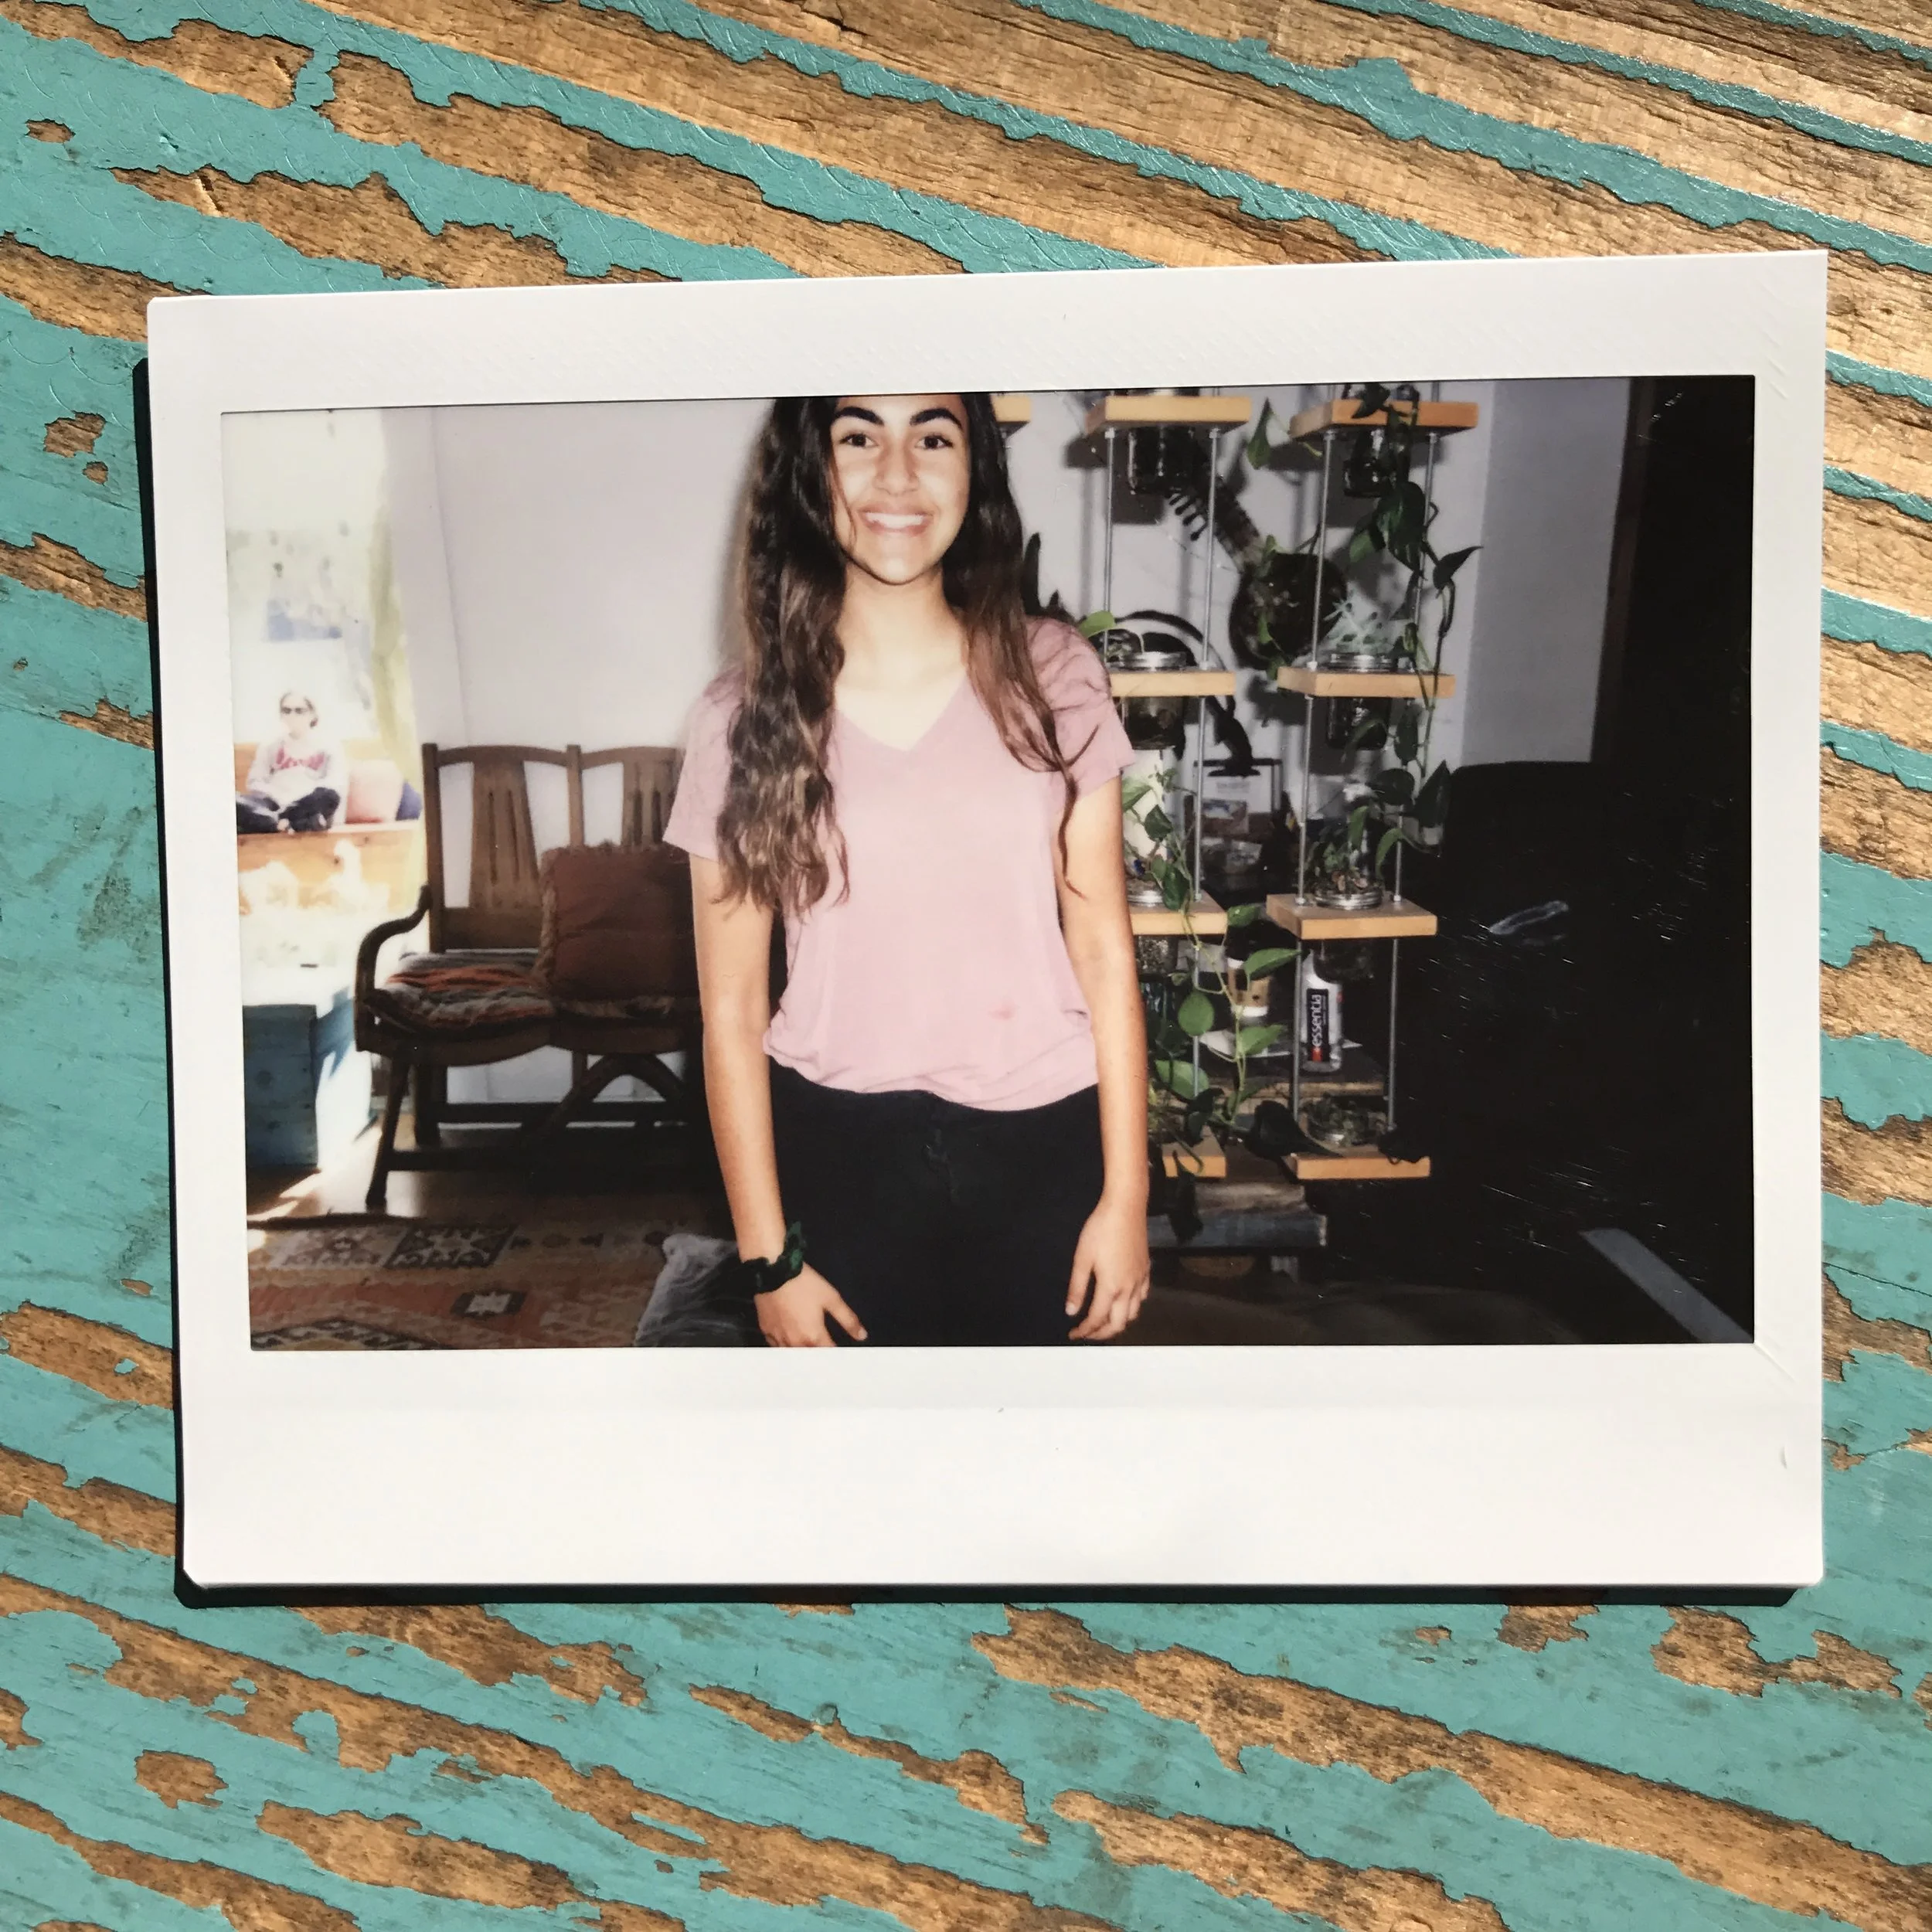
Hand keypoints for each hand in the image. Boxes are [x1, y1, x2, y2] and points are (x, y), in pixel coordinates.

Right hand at [755, 1262, 867, 1347]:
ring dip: (801, 1354)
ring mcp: (778, 1339)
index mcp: (814, 1337)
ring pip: (792, 1355)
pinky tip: (788, 1341)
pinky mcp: (766, 1332)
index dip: (836, 1354)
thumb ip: (848, 1319)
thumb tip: (862, 1336)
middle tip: (823, 1349)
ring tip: (807, 1347)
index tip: (840, 1353)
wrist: (774, 1272)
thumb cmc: (805, 1284)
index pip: (828, 1355)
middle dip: (818, 1356)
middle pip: (809, 1358)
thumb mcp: (831, 1298)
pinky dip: (784, 1346)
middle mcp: (795, 1343)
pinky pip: (776, 1346)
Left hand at [1066, 1193, 1150, 1340]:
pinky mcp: (1146, 1269)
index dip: (1084, 1330)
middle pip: (1119, 1323)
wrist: (1125, 1207)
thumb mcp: (1082, 1258)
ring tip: (1104, 1320)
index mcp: (1111, 1287)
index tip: (1073, 1334)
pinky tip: (1124, 1300)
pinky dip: (1133, 1306)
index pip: (1097, 1319)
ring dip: (1119, 1322)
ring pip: (1133, 1313)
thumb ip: (1077, 1287)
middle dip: (1102, 1333)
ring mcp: (1140, 1279)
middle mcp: (1129, 1288)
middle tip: (1087, 1333)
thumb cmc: (1101, 1229)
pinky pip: (1143, 1296)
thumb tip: (1071, 1311)